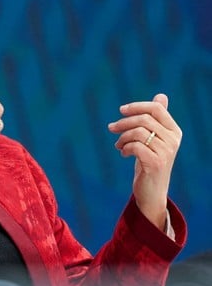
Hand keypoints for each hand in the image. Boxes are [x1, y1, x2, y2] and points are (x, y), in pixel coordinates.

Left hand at [108, 94, 181, 229]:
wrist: (152, 190)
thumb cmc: (150, 161)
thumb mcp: (154, 138)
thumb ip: (157, 119)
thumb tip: (161, 95)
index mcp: (174, 130)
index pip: (156, 108)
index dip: (136, 106)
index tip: (121, 111)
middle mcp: (173, 140)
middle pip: (144, 119)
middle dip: (123, 122)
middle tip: (111, 128)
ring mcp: (166, 151)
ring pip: (137, 132)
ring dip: (122, 137)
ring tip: (118, 145)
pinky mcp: (156, 163)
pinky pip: (135, 146)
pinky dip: (124, 148)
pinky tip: (123, 153)